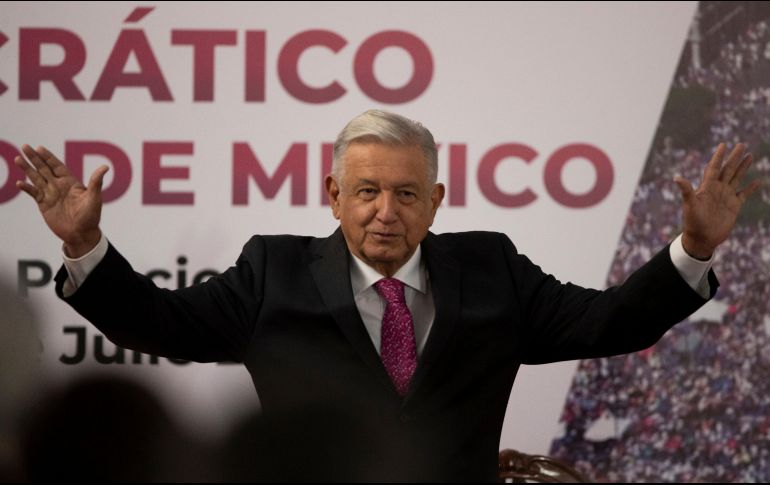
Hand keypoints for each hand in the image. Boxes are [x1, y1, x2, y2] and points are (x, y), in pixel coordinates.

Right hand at [15, 145, 108, 257]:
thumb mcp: (94, 198)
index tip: (39, 148)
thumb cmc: (91, 216)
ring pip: (36, 178)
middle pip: (44, 168)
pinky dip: (27, 188)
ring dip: (27, 169)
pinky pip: (33, 193)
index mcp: (70, 182)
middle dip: (34, 158)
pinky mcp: (43, 204)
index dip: (48, 157)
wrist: (81, 234)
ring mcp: (50, 194)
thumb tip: (106, 167)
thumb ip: (96, 182)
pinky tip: (20, 183)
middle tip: (25, 146)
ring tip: (17, 159)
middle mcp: (58, 186)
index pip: (57, 166)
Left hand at [674, 143, 760, 259]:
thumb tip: (676, 177)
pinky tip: (757, 181)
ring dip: (743, 167)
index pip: (713, 168)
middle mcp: (717, 189)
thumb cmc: (693, 222)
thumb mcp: (690, 205)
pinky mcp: (734, 206)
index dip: (718, 157)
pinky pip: (744, 194)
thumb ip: (686, 191)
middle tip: (741, 145)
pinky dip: (751, 188)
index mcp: (707, 187)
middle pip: (728, 169)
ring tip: (750, 155)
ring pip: (737, 178)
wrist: (702, 238)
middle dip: (734, 157)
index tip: (723, 145)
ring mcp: (726, 197)